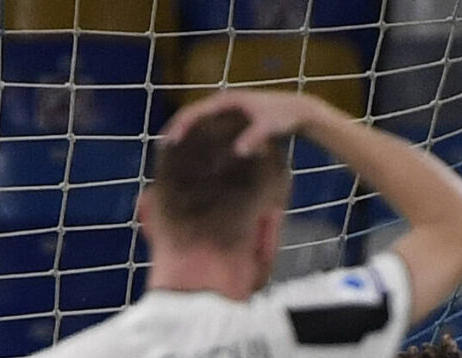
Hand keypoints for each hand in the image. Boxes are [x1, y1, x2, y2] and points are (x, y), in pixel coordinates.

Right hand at [164, 88, 333, 155]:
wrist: (300, 110)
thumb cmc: (284, 118)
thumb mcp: (269, 128)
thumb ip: (253, 138)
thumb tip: (238, 152)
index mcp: (226, 100)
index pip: (194, 111)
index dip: (179, 126)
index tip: (168, 142)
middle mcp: (224, 102)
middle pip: (192, 114)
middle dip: (176, 130)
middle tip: (161, 149)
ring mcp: (229, 109)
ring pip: (200, 120)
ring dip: (186, 133)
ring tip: (172, 152)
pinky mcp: (235, 118)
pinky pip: (211, 126)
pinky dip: (201, 136)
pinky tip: (198, 153)